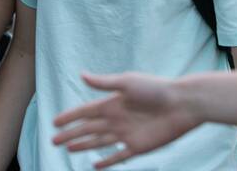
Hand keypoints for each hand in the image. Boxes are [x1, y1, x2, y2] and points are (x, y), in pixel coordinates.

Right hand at [51, 72, 198, 169]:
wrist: (182, 104)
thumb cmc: (156, 89)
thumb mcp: (127, 83)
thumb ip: (104, 83)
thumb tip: (81, 75)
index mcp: (111, 103)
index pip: (84, 112)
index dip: (69, 117)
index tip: (54, 122)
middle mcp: (116, 119)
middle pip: (88, 129)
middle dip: (70, 134)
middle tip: (54, 140)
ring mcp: (126, 134)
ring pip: (99, 142)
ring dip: (83, 145)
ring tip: (69, 149)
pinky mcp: (138, 147)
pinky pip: (119, 156)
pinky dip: (107, 161)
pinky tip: (95, 165)